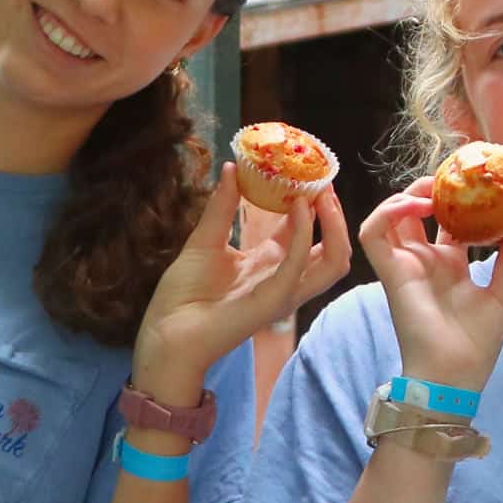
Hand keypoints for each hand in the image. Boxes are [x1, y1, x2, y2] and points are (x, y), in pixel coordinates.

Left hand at [134, 163, 352, 402]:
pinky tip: (299, 207)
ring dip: (335, 226)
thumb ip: (222, 206)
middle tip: (324, 183)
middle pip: (332, 250)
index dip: (312, 204)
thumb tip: (232, 168)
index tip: (309, 174)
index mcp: (270, 266)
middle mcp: (284, 279)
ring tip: (322, 195)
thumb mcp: (205, 239)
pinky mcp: (274, 300)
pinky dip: (305, 234)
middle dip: (336, 216)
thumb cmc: (183, 295)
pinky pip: (300, 265)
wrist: (166, 333)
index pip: (305, 233)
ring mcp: (284, 292)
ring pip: (333, 261)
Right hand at [355, 175, 502, 392]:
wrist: (455, 376)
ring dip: (406, 195)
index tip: (477, 180)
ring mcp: (405, 264)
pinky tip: (416, 207)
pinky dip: (387, 213)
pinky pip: (374, 233)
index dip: (457, 198)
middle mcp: (426, 259)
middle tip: (453, 177)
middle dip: (430, 188)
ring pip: (390, 216)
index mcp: (451, 263)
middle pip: (417, 211)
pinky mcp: (389, 272)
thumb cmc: (477, 344)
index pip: (448, 219)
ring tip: (431, 190)